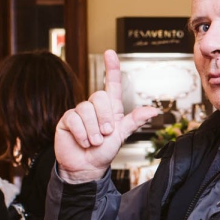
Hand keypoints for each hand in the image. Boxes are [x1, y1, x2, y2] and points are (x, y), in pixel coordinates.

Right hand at [54, 50, 160, 182]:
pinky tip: (83, 142)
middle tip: (105, 134)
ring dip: (93, 130)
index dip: (111, 68)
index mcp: (110, 109)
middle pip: (99, 96)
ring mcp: (79, 113)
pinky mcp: (66, 120)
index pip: (110, 83)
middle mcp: (94, 107)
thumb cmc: (104, 152)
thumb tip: (153, 110)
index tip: (110, 52)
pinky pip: (74, 119)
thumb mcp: (121, 136)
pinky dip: (82, 134)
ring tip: (94, 142)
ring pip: (86, 109)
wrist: (86, 167)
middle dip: (104, 118)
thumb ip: (134, 121)